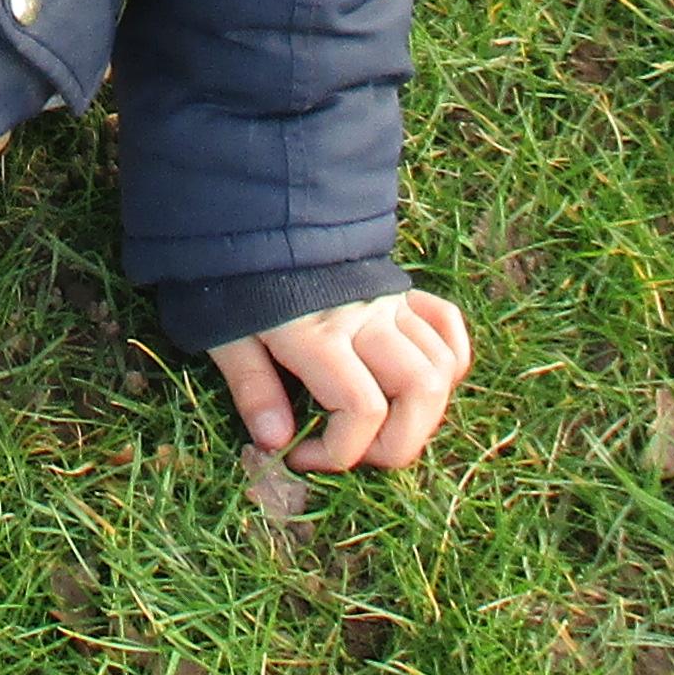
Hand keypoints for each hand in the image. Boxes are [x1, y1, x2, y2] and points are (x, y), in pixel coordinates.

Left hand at [204, 286, 472, 475]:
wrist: (254, 217)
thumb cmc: (232, 281)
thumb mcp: (225, 334)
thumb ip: (252, 388)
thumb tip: (276, 443)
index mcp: (319, 333)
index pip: (362, 409)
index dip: (340, 453)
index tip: (301, 457)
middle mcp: (365, 317)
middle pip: (420, 392)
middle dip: (397, 444)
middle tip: (355, 453)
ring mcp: (389, 301)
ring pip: (441, 365)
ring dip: (423, 412)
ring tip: (381, 427)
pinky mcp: (401, 290)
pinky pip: (447, 325)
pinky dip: (448, 360)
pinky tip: (416, 381)